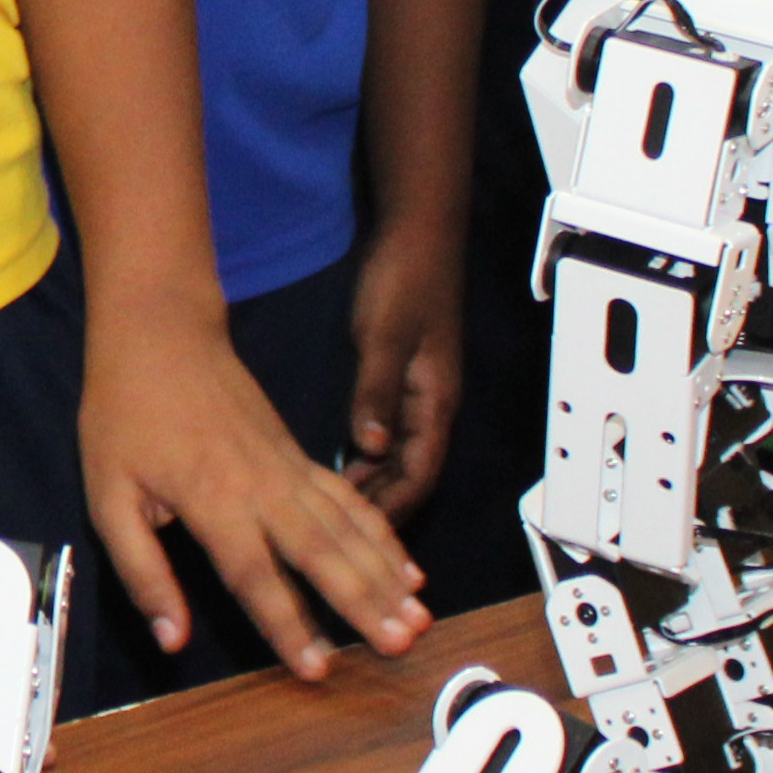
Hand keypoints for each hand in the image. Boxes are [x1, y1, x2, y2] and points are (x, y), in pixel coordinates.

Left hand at [81, 310, 429, 679]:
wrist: (161, 334)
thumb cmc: (124, 416)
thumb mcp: (108, 496)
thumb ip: (142, 570)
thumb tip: (171, 639)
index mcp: (211, 501)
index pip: (256, 576)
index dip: (288, 626)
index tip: (319, 670)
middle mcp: (261, 488)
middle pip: (321, 554)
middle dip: (362, 604)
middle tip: (399, 646)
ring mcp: (287, 468)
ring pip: (346, 528)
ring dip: (384, 575)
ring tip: (417, 619)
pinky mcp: (299, 455)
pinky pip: (349, 500)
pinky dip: (381, 535)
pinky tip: (407, 568)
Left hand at [343, 224, 461, 521]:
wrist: (417, 233)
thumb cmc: (404, 279)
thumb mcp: (384, 338)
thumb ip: (377, 392)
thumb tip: (370, 447)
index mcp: (436, 400)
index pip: (420, 473)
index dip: (395, 508)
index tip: (365, 538)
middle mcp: (431, 403)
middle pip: (411, 472)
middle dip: (383, 506)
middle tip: (342, 535)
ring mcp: (416, 390)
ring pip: (398, 454)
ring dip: (373, 482)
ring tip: (337, 509)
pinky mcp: (398, 375)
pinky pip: (386, 429)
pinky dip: (367, 454)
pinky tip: (341, 463)